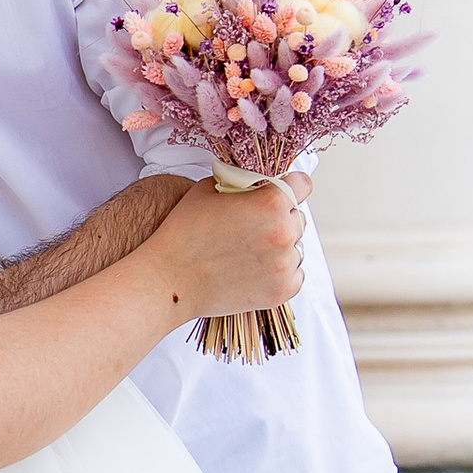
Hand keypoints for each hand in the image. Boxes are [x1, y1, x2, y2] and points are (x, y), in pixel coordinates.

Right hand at [156, 175, 307, 323]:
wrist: (169, 278)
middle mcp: (283, 233)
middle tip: (253, 226)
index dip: (292, 185)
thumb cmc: (184, 232)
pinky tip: (255, 268)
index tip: (283, 191)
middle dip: (281, 218)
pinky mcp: (281, 291)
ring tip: (249, 251)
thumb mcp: (208, 189)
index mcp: (270, 202)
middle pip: (298, 218)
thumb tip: (256, 182)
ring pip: (297, 247)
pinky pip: (296, 274)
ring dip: (281, 247)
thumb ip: (241, 182)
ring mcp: (284, 265)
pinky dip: (281, 272)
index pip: (303, 184)